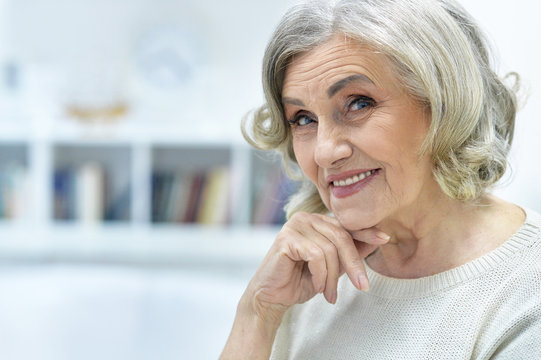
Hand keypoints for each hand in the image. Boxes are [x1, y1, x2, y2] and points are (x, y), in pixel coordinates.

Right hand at [242, 212, 390, 320]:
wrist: (272, 297)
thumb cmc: (299, 281)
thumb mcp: (332, 268)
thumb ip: (349, 253)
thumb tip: (377, 241)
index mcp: (316, 222)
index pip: (346, 225)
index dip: (366, 232)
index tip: (385, 239)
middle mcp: (306, 218)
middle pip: (341, 237)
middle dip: (354, 264)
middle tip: (362, 286)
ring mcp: (295, 225)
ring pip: (330, 249)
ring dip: (334, 277)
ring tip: (330, 294)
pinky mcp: (286, 238)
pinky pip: (316, 255)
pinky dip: (321, 275)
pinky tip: (318, 286)